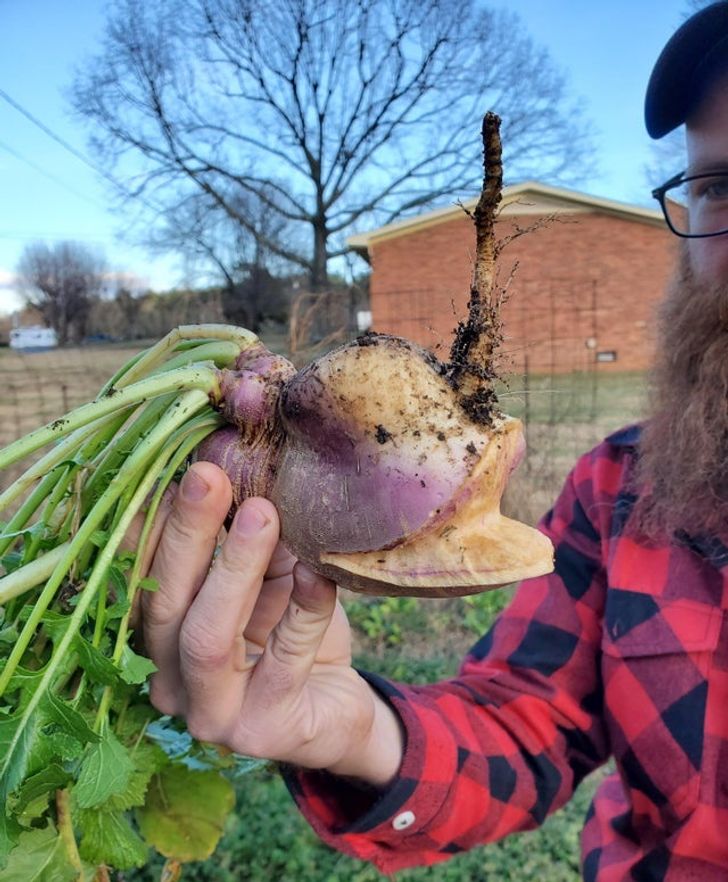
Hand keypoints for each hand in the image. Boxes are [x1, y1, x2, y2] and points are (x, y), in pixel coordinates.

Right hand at [140, 461, 403, 783]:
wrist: (336, 711)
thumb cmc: (289, 637)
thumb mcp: (267, 581)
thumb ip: (247, 541)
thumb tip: (238, 470)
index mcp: (161, 641)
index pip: (144, 580)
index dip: (153, 525)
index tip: (173, 470)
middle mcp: (171, 682)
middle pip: (166, 605)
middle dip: (187, 535)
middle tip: (208, 476)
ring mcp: (213, 714)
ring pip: (208, 637)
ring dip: (233, 568)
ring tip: (261, 512)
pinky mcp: (265, 730)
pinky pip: (285, 659)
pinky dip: (303, 608)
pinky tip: (317, 573)